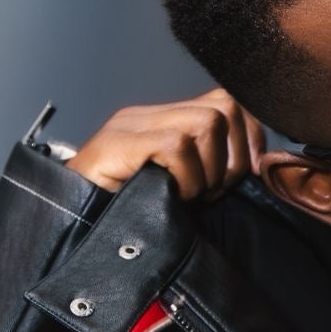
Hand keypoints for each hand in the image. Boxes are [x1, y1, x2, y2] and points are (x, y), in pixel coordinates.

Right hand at [67, 89, 265, 198]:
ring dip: (209, 170)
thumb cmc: (126, 216)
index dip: (250, 139)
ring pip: (207, 122)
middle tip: (212, 193)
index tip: (247, 177)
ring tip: (190, 195)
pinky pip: (177, 146)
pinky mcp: (117, 144)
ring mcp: (131, 126)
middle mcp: (149, 115)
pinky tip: (173, 196)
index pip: (228, 102)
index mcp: (165, 121)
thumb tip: (260, 169)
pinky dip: (187, 178)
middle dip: (233, 157)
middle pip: (225, 106)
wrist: (69, 229)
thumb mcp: (182, 192)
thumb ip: (213, 173)